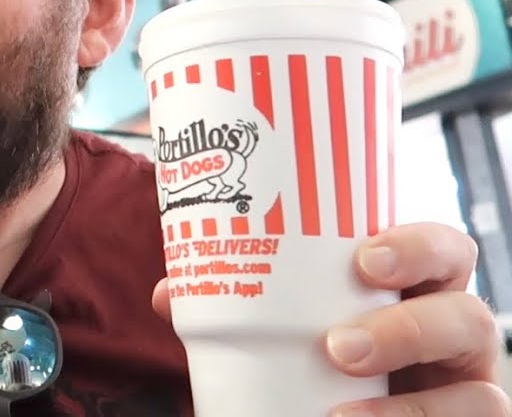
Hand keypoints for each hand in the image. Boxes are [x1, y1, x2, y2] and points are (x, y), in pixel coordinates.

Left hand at [151, 223, 510, 415]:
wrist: (326, 407)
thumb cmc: (316, 355)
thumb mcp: (284, 325)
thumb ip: (237, 304)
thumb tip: (167, 292)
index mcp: (415, 288)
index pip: (444, 250)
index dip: (418, 245)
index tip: (363, 258)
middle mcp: (452, 332)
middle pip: (470, 315)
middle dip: (410, 328)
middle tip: (337, 346)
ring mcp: (465, 388)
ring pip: (479, 391)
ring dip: (407, 405)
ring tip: (341, 409)